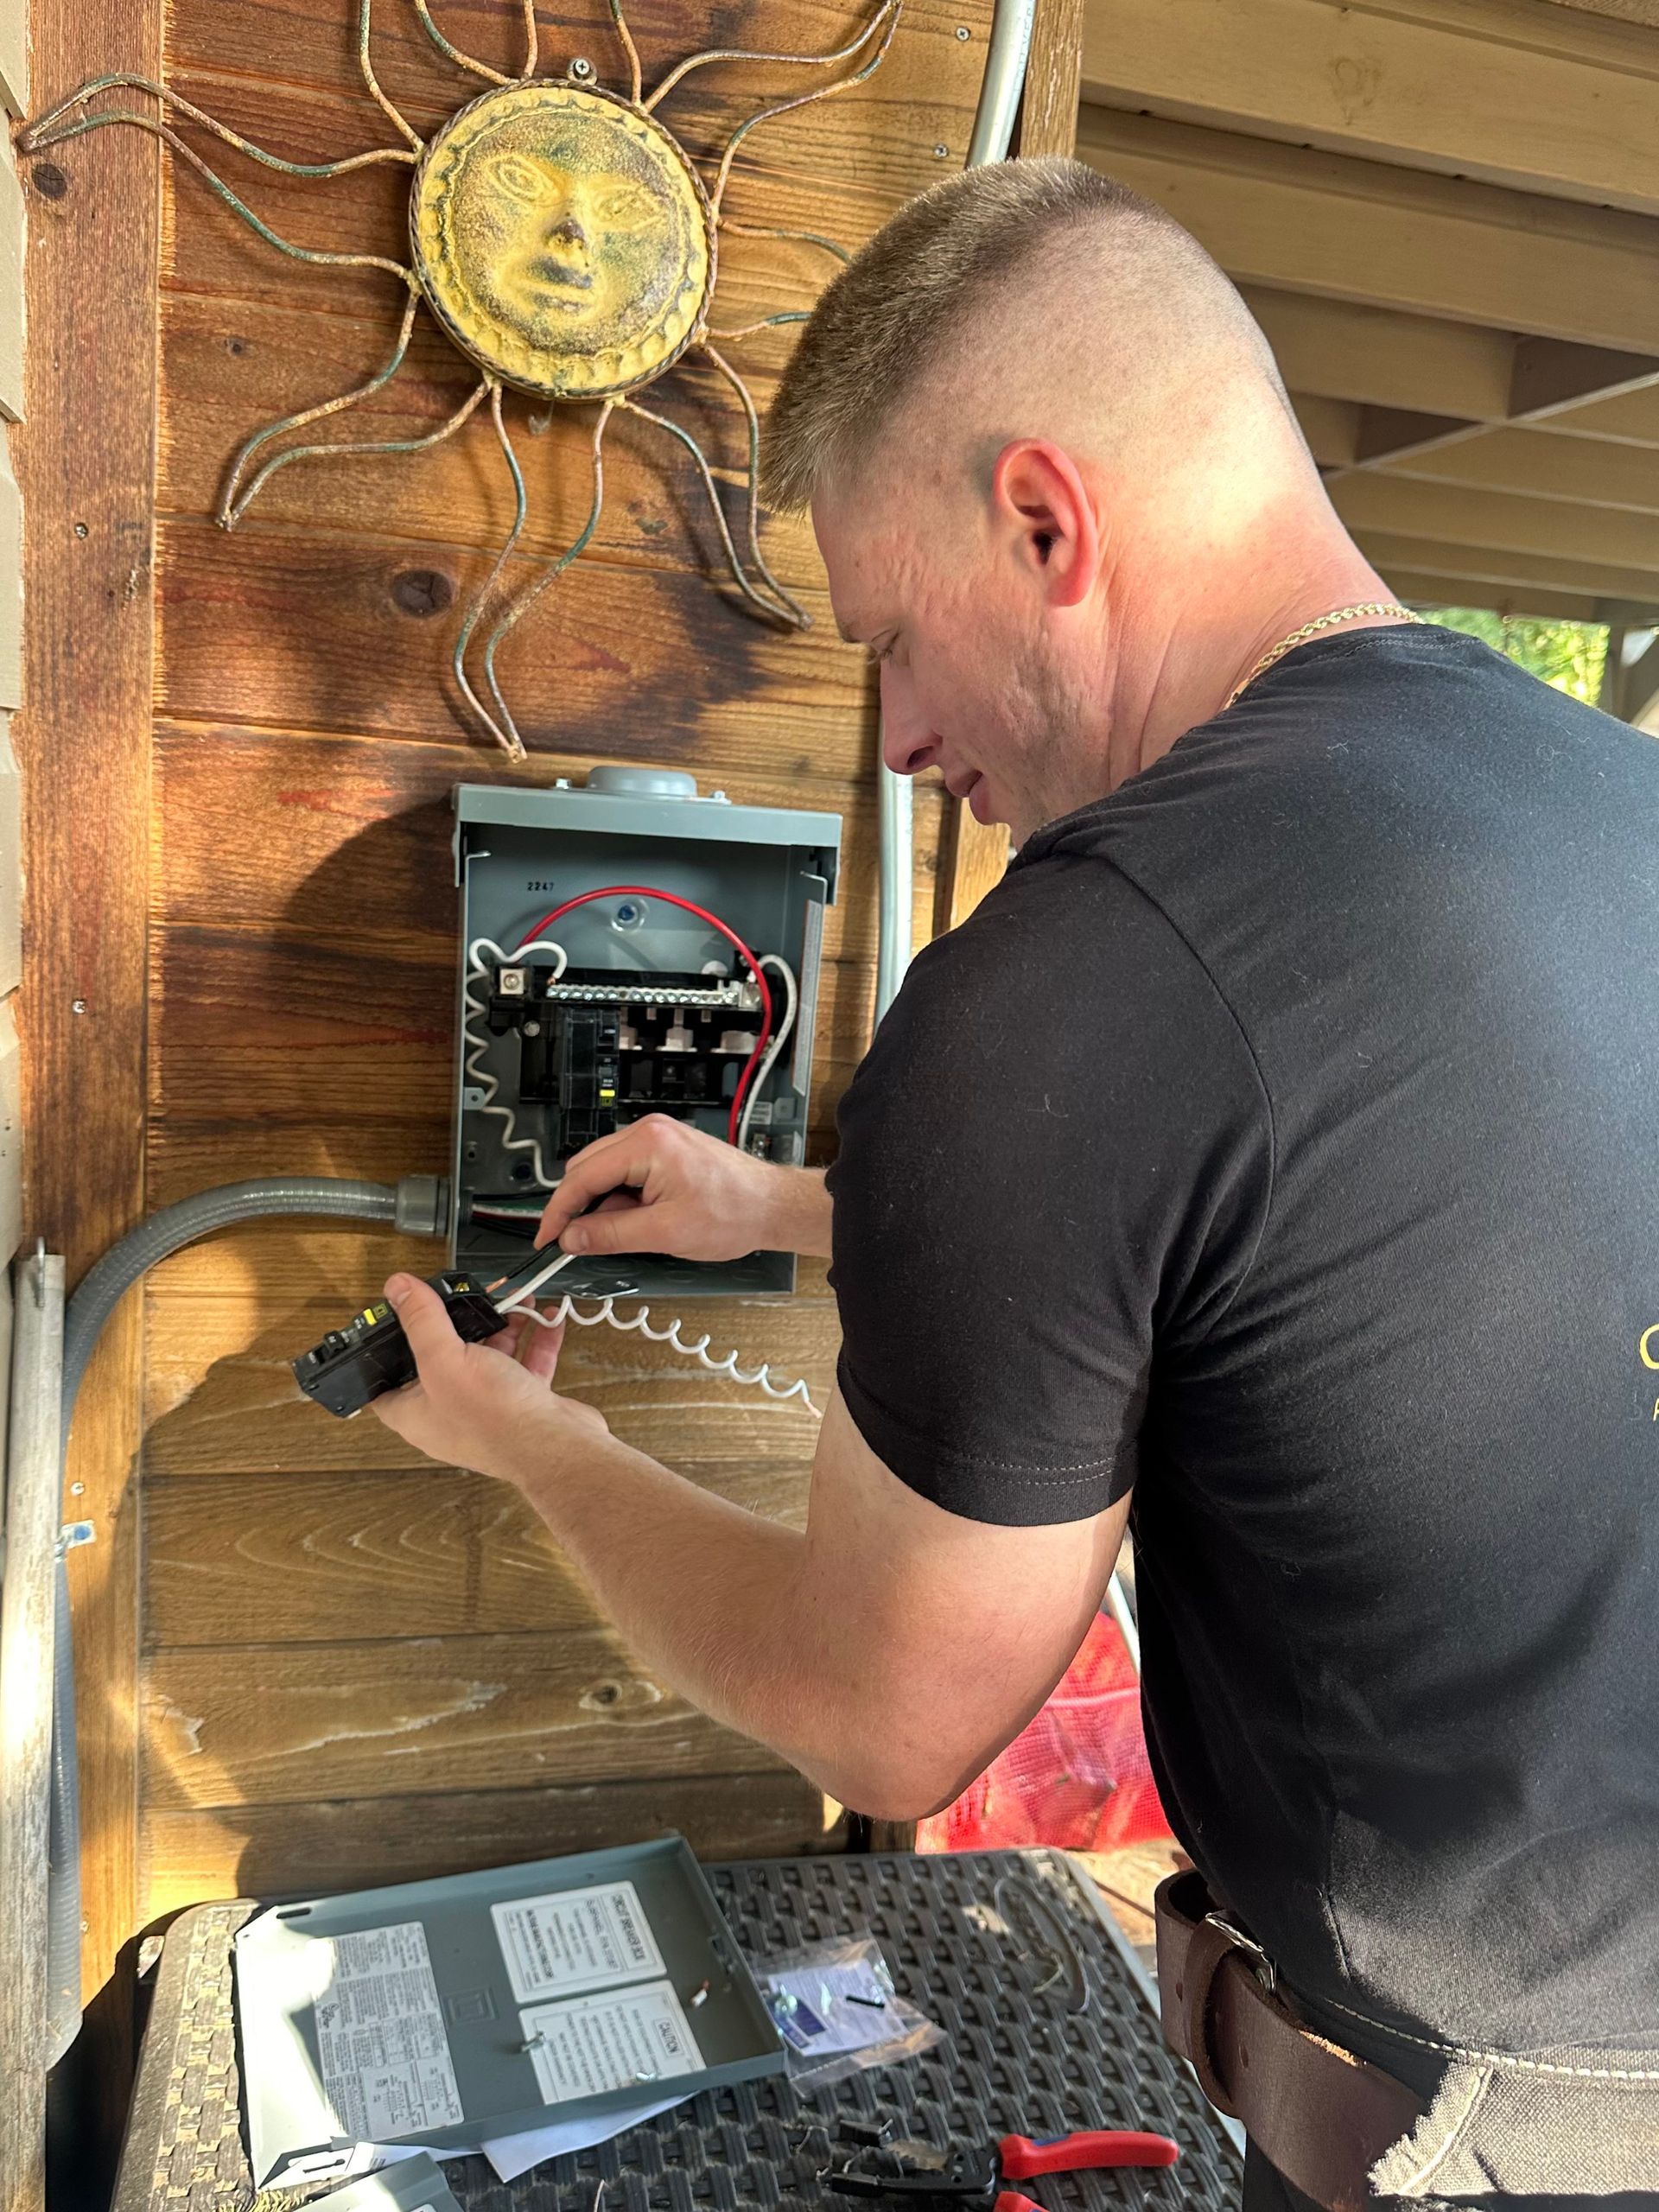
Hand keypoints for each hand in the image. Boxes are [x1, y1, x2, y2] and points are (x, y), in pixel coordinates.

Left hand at [372, 1272, 606, 1485]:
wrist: (556, 1447)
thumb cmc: (493, 1418)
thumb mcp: (444, 1359)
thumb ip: (421, 1321)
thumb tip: (396, 1287)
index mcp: (416, 1413)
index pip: (386, 1382)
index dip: (385, 1352)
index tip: (394, 1320)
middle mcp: (449, 1413)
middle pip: (444, 1360)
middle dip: (459, 1325)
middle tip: (465, 1297)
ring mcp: (487, 1409)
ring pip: (489, 1358)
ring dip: (503, 1326)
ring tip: (515, 1300)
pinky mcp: (522, 1404)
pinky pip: (525, 1365)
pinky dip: (535, 1339)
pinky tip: (547, 1316)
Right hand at [538, 1114, 824, 1262]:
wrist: (772, 1205)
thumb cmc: (734, 1213)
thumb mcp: (664, 1232)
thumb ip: (611, 1234)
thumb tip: (572, 1238)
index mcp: (646, 1144)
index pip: (582, 1176)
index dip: (558, 1212)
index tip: (546, 1238)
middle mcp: (648, 1132)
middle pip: (587, 1168)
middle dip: (578, 1207)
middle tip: (575, 1243)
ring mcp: (658, 1138)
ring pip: (604, 1171)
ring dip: (602, 1204)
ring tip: (627, 1231)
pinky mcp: (665, 1149)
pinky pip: (626, 1171)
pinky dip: (621, 1197)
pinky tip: (638, 1219)